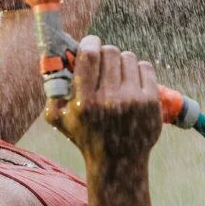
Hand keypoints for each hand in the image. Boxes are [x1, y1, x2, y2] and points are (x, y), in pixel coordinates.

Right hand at [45, 35, 161, 164]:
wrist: (118, 162)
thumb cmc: (84, 136)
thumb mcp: (58, 118)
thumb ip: (52, 89)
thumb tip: (55, 57)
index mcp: (85, 101)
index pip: (90, 55)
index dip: (90, 42)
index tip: (90, 44)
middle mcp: (110, 100)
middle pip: (110, 51)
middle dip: (104, 53)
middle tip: (102, 62)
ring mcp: (133, 100)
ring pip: (129, 57)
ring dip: (121, 61)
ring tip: (117, 75)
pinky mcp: (152, 102)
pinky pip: (145, 67)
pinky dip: (137, 70)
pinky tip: (130, 81)